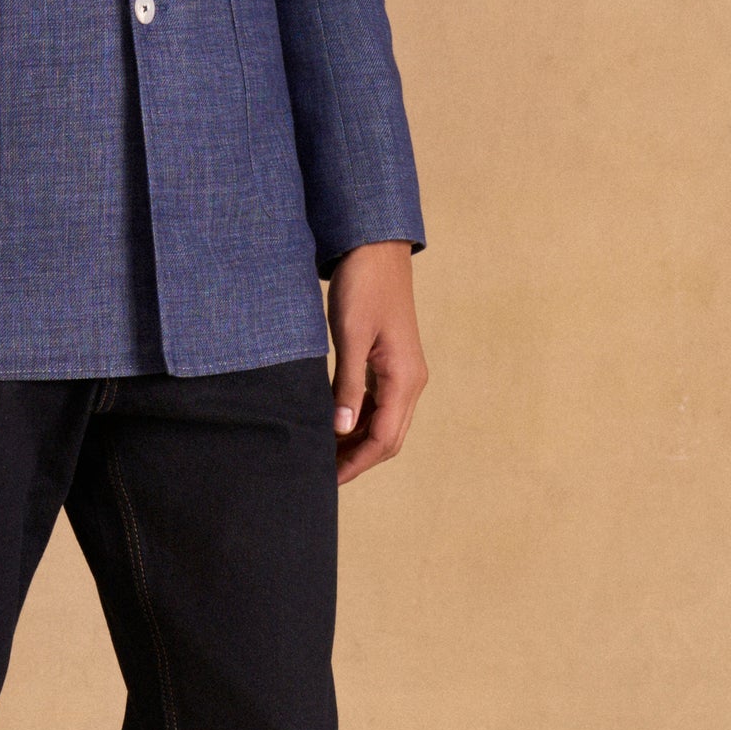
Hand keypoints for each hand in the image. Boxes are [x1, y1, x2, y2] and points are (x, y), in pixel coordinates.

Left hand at [326, 241, 427, 485]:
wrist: (375, 249)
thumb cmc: (363, 287)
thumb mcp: (350, 337)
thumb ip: (347, 386)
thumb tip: (340, 430)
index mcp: (405, 379)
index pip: (383, 439)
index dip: (355, 464)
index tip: (326, 480)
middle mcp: (411, 381)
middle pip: (388, 439)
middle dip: (357, 460)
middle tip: (319, 474)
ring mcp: (403, 373)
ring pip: (384, 424)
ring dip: (357, 443)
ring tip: (322, 454)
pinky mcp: (391, 363)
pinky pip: (378, 405)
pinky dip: (358, 421)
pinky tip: (333, 426)